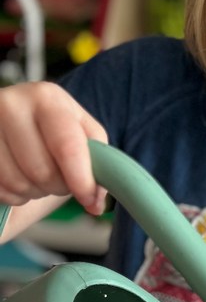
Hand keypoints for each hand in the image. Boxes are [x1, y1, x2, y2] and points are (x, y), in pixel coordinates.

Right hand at [0, 81, 107, 214]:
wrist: (13, 120)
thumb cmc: (53, 129)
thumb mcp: (81, 132)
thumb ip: (98, 163)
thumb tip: (95, 204)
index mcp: (47, 98)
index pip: (68, 147)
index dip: (82, 181)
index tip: (88, 199)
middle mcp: (11, 105)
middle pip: (43, 171)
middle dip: (57, 186)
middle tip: (59, 179)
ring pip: (18, 183)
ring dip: (33, 192)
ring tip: (37, 176)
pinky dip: (12, 194)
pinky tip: (17, 178)